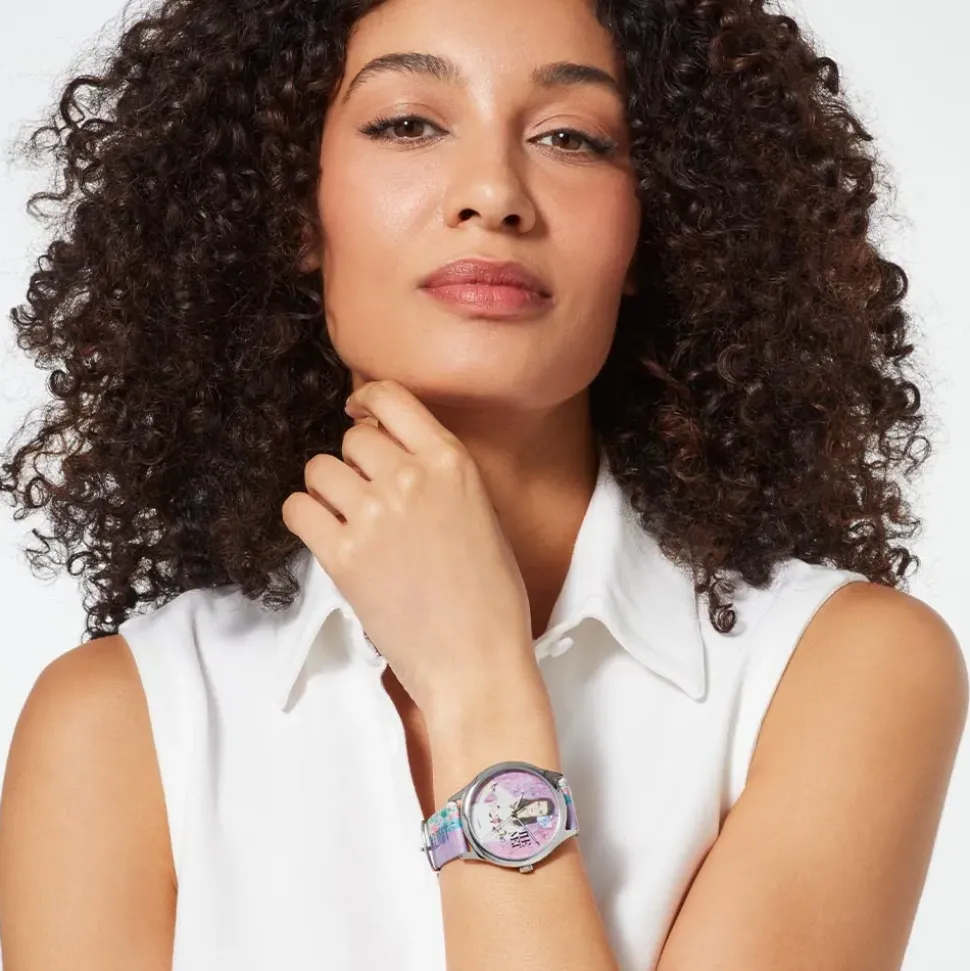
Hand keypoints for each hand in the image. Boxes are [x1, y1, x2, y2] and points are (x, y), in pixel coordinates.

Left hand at [281, 379, 539, 717]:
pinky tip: (327, 536)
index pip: (391, 398)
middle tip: (366, 494)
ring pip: (319, 469)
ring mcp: (373, 515)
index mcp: (451, 462)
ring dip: (328, 490)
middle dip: (354, 462)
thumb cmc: (490, 596)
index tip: (358, 414)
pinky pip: (297, 510)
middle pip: (352, 438)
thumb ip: (439, 475)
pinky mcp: (342, 555)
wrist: (476, 659)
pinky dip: (306, 519)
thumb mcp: (482, 513)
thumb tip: (394, 453)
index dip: (366, 404)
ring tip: (347, 520)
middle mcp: (410, 477)